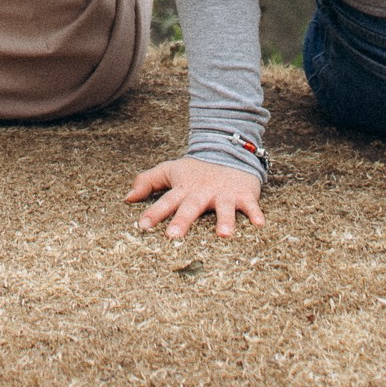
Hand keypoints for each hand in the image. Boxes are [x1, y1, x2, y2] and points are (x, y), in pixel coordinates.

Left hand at [125, 158, 264, 240]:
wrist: (227, 150)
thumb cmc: (196, 169)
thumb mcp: (171, 171)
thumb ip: (147, 182)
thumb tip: (126, 198)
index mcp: (184, 189)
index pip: (166, 201)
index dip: (154, 213)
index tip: (142, 226)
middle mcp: (202, 192)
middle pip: (191, 207)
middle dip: (182, 221)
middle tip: (174, 237)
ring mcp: (223, 193)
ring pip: (223, 208)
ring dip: (224, 221)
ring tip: (223, 235)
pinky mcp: (243, 194)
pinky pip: (250, 205)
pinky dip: (255, 213)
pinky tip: (259, 225)